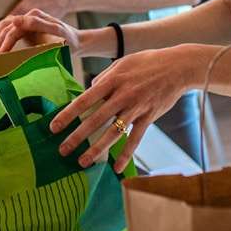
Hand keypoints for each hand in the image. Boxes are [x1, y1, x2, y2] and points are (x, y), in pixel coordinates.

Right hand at [0, 9, 80, 55]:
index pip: (12, 30)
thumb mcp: (58, 32)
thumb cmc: (70, 40)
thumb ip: (38, 24)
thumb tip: (16, 20)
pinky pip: (10, 29)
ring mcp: (28, 21)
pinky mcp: (28, 27)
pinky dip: (0, 36)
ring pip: (5, 27)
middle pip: (5, 27)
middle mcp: (29, 16)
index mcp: (34, 16)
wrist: (79, 42)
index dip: (2, 44)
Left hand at [49, 45, 201, 173]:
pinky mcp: (148, 117)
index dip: (67, 115)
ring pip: (112, 133)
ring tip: (82, 162)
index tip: (54, 127)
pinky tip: (117, 168)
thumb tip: (89, 90)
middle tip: (62, 150)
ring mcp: (136, 107)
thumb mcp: (121, 63)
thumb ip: (104, 78)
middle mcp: (122, 95)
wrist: (177, 66)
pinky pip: (135, 139)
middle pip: (94, 119)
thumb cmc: (146, 62)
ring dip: (96, 149)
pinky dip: (126, 154)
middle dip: (76, 137)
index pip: (84, 100)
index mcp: (111, 80)